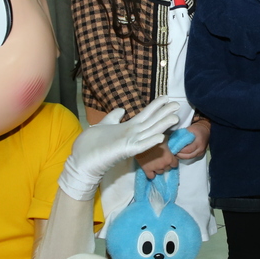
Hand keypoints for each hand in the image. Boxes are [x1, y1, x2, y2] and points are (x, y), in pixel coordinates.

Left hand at [59, 97, 179, 199]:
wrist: (81, 161)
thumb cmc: (91, 145)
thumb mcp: (104, 125)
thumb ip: (113, 117)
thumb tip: (121, 109)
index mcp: (128, 128)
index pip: (145, 115)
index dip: (156, 106)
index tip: (166, 97)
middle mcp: (132, 134)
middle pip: (152, 121)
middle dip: (164, 113)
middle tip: (177, 104)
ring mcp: (130, 143)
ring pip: (150, 132)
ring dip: (162, 125)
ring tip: (175, 117)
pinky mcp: (125, 151)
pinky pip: (141, 146)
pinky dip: (150, 142)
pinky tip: (161, 137)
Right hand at [135, 141, 178, 178]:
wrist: (141, 141)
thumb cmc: (155, 138)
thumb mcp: (165, 139)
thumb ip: (170, 146)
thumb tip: (173, 146)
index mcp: (169, 158)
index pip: (175, 164)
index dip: (172, 161)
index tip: (169, 158)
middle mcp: (163, 165)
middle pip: (168, 168)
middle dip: (165, 164)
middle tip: (161, 159)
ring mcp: (155, 168)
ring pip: (160, 172)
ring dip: (159, 168)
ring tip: (155, 163)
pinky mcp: (147, 170)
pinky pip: (151, 176)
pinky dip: (152, 174)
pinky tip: (151, 169)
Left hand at [176, 119, 209, 159]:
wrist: (206, 131)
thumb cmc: (197, 129)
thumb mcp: (189, 129)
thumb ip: (182, 135)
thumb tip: (173, 141)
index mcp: (199, 142)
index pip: (188, 149)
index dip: (180, 150)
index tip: (173, 148)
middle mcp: (200, 149)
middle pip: (188, 156)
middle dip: (179, 155)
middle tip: (172, 152)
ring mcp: (201, 153)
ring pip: (189, 157)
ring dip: (181, 156)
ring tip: (174, 153)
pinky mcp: (200, 154)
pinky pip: (191, 157)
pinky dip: (184, 156)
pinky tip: (179, 154)